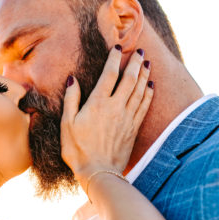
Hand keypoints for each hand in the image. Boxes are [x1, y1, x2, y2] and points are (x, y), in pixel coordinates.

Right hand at [60, 46, 153, 187]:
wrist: (99, 172)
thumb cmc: (78, 149)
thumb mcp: (67, 124)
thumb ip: (71, 99)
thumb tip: (73, 79)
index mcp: (98, 103)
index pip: (109, 74)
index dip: (114, 59)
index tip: (118, 47)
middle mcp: (116, 107)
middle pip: (130, 79)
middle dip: (135, 63)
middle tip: (140, 51)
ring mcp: (128, 118)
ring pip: (140, 90)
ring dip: (144, 75)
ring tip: (148, 63)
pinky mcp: (134, 128)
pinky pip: (144, 106)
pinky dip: (149, 93)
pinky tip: (151, 85)